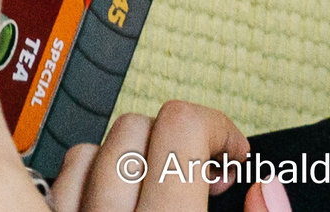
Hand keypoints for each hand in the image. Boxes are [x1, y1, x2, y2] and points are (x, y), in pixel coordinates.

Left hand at [50, 104, 278, 211]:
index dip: (218, 128)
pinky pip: (61, 180)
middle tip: (202, 177)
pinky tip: (119, 203)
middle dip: (176, 143)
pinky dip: (90, 179)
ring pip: (92, 147)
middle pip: (136, 127)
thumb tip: (268, 189)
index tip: (232, 149)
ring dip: (131, 158)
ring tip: (161, 193)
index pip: (181, 130)